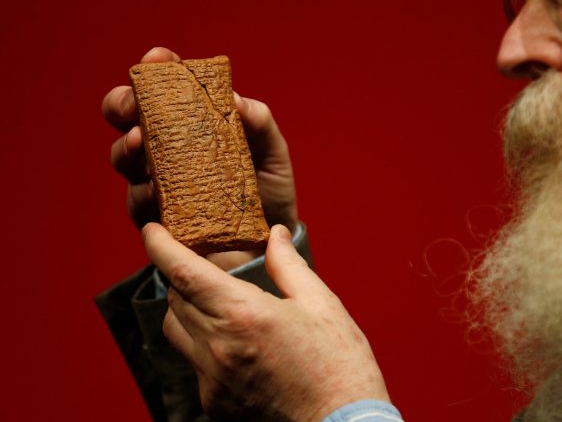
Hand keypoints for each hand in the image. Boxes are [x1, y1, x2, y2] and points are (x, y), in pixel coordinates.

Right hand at [103, 47, 298, 266]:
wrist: (269, 244)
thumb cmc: (267, 189)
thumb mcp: (271, 151)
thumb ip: (258, 122)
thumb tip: (234, 100)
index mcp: (192, 121)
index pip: (166, 88)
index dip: (157, 68)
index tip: (159, 58)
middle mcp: (166, 147)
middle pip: (127, 116)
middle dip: (123, 103)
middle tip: (134, 103)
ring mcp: (156, 181)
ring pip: (124, 156)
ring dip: (127, 146)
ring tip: (142, 142)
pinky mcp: (156, 218)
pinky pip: (138, 202)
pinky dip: (143, 192)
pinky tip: (155, 188)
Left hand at [143, 223, 389, 421]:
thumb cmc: (337, 363)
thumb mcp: (321, 303)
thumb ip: (288, 265)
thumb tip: (274, 234)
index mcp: (244, 315)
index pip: (184, 273)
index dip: (161, 247)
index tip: (152, 229)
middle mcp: (218, 347)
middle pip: (175, 299)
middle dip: (181, 274)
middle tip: (198, 261)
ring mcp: (213, 379)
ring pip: (176, 330)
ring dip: (186, 308)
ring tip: (213, 300)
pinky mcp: (215, 403)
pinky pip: (194, 362)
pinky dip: (203, 342)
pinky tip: (234, 341)